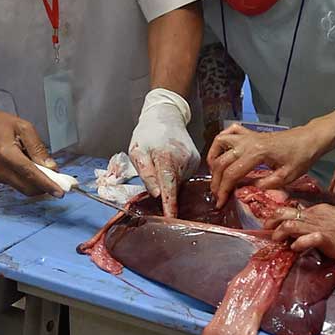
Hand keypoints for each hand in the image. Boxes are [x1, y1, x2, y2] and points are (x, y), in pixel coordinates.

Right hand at [0, 101, 62, 197]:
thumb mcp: (24, 128)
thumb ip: (38, 148)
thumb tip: (51, 167)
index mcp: (6, 155)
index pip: (31, 174)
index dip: (47, 185)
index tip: (60, 192)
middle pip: (28, 188)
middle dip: (44, 187)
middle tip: (57, 179)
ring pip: (22, 188)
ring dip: (35, 183)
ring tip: (42, 169)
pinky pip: (15, 183)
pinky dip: (26, 179)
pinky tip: (28, 166)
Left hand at [130, 89, 199, 216]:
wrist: (166, 114)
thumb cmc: (147, 133)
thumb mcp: (137, 152)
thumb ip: (147, 174)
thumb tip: (156, 194)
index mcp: (166, 158)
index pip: (169, 188)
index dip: (169, 206)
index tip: (171, 220)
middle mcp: (183, 160)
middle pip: (174, 186)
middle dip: (164, 189)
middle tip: (152, 171)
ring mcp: (192, 160)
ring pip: (179, 182)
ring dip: (170, 179)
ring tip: (161, 161)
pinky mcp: (196, 160)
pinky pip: (185, 175)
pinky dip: (176, 174)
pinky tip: (170, 162)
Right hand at [207, 122, 331, 207]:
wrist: (309, 139)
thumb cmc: (301, 157)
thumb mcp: (286, 177)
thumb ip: (264, 184)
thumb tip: (245, 190)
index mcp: (257, 153)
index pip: (232, 173)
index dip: (223, 190)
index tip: (220, 202)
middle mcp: (248, 142)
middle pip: (222, 161)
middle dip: (216, 181)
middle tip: (217, 195)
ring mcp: (248, 135)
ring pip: (220, 143)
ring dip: (214, 159)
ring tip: (215, 174)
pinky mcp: (251, 133)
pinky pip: (230, 132)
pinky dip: (221, 141)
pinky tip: (221, 152)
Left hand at [264, 204, 334, 260]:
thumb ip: (321, 228)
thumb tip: (306, 237)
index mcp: (319, 210)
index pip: (292, 209)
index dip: (277, 216)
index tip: (269, 225)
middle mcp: (317, 215)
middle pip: (286, 213)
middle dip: (272, 221)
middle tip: (265, 231)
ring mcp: (322, 226)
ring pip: (291, 223)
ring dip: (279, 233)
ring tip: (274, 240)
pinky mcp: (328, 238)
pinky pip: (308, 238)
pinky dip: (298, 244)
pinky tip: (295, 249)